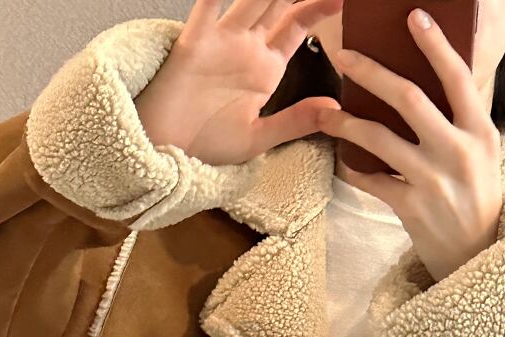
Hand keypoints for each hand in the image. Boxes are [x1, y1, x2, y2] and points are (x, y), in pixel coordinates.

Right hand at [133, 0, 344, 164]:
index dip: (316, 8)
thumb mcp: (261, 138)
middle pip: (275, 3)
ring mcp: (221, 40)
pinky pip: (206, 8)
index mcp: (266, 68)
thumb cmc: (210, 145)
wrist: (170, 153)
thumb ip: (295, 121)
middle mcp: (246, 47)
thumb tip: (334, 109)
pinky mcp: (195, 42)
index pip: (296, 25)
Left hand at [318, 7, 503, 283]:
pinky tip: (342, 159)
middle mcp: (458, 152)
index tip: (414, 17)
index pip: (457, 77)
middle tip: (343, 55)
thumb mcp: (481, 152)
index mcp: (479, 131)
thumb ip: (459, 117)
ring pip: (379, 138)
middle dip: (371, 72)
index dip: (435, 45)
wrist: (477, 253)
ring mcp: (433, 181)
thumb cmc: (475, 193)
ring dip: (346, 122)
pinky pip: (371, 179)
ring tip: (326, 114)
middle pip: (409, 98)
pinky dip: (353, 168)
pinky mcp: (412, 208)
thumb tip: (423, 73)